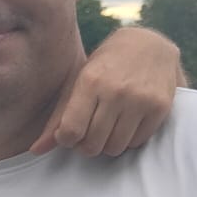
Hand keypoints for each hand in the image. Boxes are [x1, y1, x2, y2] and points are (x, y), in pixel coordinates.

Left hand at [32, 25, 183, 156]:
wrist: (148, 46)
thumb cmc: (105, 67)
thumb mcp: (77, 83)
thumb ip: (57, 118)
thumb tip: (36, 150)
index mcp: (90, 81)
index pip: (70, 132)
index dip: (67, 139)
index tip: (70, 132)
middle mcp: (116, 91)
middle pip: (92, 145)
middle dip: (86, 145)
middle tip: (89, 131)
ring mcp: (140, 99)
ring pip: (115, 148)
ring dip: (108, 144)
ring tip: (108, 127)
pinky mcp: (160, 108)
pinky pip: (136, 143)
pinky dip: (128, 139)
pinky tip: (127, 122)